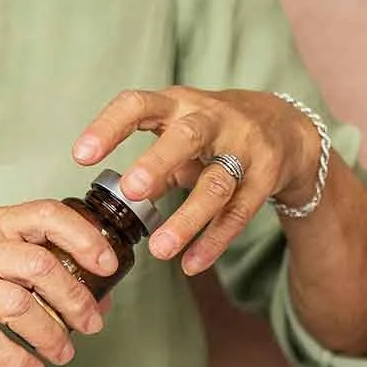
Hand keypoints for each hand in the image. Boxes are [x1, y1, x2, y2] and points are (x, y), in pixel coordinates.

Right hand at [0, 201, 119, 366]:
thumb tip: (93, 288)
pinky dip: (19, 362)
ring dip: (52, 335)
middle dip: (76, 299)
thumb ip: (29, 258)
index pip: (46, 215)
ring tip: (63, 352)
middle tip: (92, 323)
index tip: (108, 264)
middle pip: (40, 266)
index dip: (84, 238)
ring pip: (20, 307)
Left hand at [72, 86, 321, 273]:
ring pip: (216, 184)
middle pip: (186, 137)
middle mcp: (212, 119)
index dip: (108, 127)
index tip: (81, 155)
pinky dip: (214, 241)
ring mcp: (244, 147)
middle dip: (158, 163)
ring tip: (159, 249)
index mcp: (178, 103)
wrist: (286, 128)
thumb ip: (150, 163)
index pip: (138, 104)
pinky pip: (239, 213)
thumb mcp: (180, 132)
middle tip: (132, 191)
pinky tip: (191, 263)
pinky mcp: (266, 176)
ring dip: (187, 218)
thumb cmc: (215, 131)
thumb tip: (109, 203)